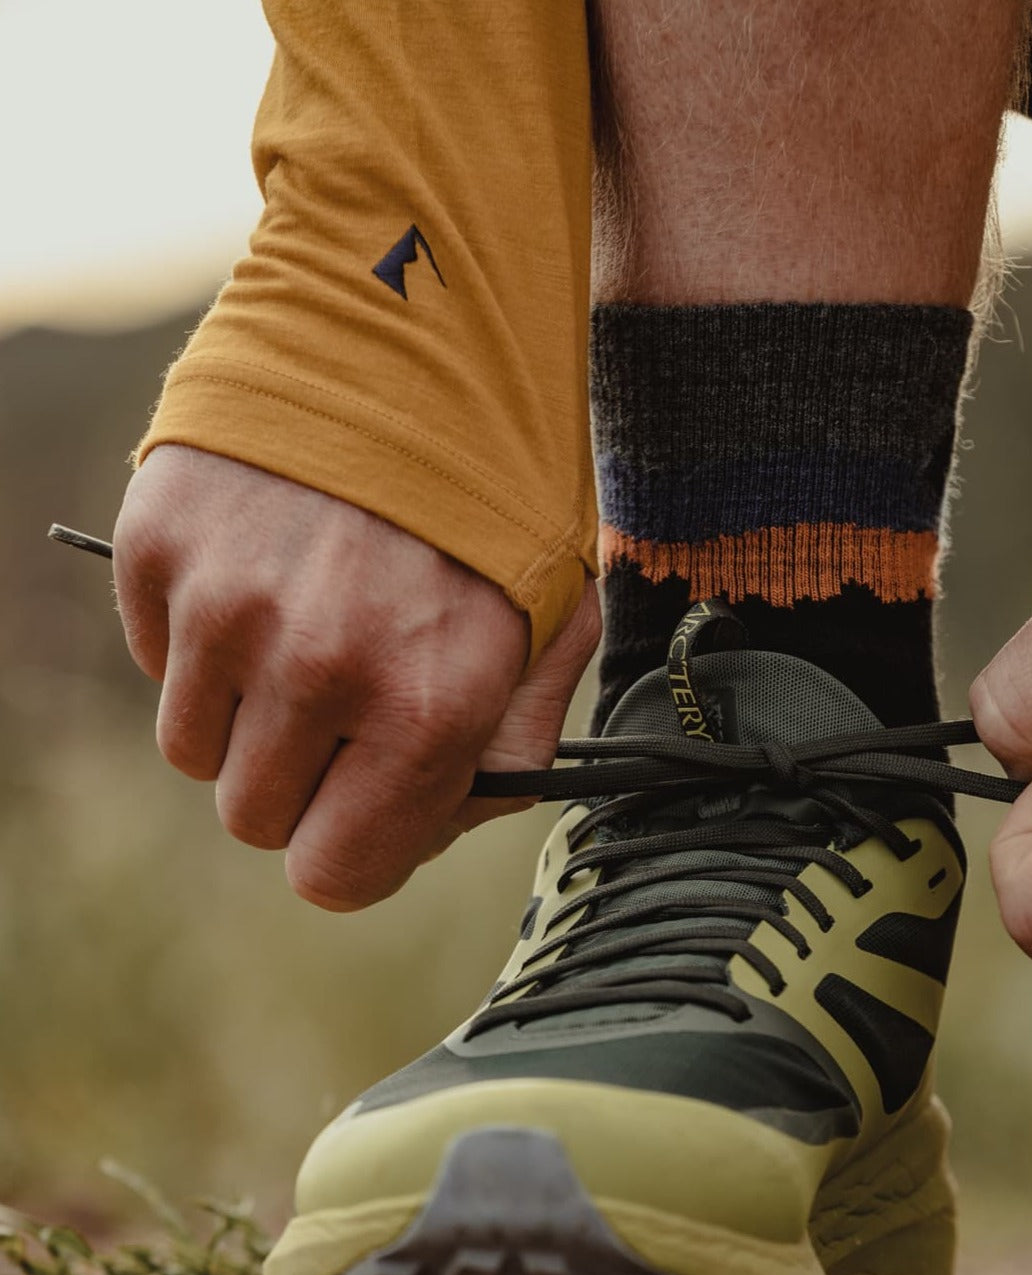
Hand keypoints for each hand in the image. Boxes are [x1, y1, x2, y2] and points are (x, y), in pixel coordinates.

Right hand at [114, 445, 599, 910]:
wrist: (421, 323)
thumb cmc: (499, 489)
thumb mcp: (556, 621)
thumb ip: (511, 741)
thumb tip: (436, 822)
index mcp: (431, 702)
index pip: (336, 874)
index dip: (351, 848)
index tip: (362, 804)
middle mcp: (318, 668)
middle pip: (256, 817)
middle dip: (301, 779)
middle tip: (342, 698)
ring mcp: (224, 606)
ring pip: (194, 747)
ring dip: (245, 711)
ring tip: (307, 621)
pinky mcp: (159, 548)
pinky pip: (154, 655)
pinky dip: (200, 636)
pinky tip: (266, 567)